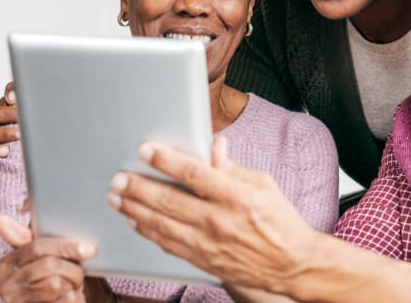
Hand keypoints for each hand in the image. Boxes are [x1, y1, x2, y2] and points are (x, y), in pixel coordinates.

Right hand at [0, 214, 96, 301]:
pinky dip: (76, 299)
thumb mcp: (38, 259)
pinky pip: (64, 300)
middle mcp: (7, 285)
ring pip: (57, 284)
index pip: (37, 247)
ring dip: (74, 285)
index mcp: (6, 265)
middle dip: (73, 269)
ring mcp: (18, 301)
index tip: (89, 249)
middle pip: (50, 265)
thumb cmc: (47, 280)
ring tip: (73, 286)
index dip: (65, 246)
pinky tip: (73, 298)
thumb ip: (26, 238)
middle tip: (80, 275)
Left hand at [105, 136, 321, 295]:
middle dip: (139, 187)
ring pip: (162, 225)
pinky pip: (168, 244)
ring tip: (117, 197)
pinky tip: (135, 220)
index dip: (167, 160)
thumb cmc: (280, 222)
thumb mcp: (263, 185)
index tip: (146, 149)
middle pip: (170, 201)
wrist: (293, 265)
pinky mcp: (204, 260)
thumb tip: (213, 146)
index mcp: (238, 196)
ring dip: (135, 209)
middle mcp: (220, 221)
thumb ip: (233, 167)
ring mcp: (210, 244)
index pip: (194, 174)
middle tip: (119, 177)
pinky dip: (148, 231)